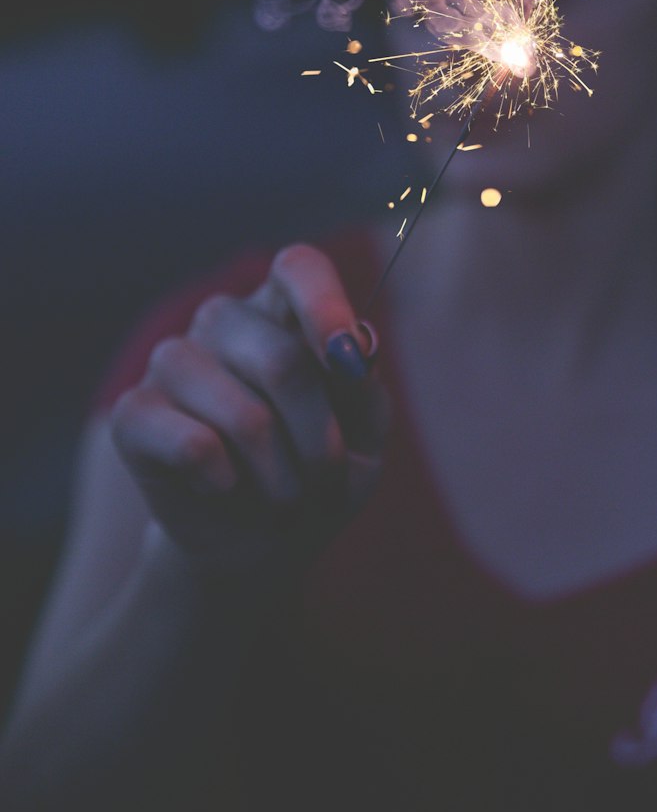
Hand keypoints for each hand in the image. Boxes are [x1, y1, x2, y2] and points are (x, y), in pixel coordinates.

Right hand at [110, 244, 386, 579]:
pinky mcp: (135, 411)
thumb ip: (366, 394)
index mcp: (284, 308)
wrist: (258, 543)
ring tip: (283, 495)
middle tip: (328, 479)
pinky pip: (192, 446)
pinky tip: (224, 487)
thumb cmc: (319, 474)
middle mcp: (226, 320)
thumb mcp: (364, 439)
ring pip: (244, 416)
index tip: (348, 358)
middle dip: (320, 441)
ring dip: (280, 476)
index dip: (325, 305)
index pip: (300, 268)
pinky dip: (226, 482)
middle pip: (283, 363)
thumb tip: (351, 359)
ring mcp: (173, 360)